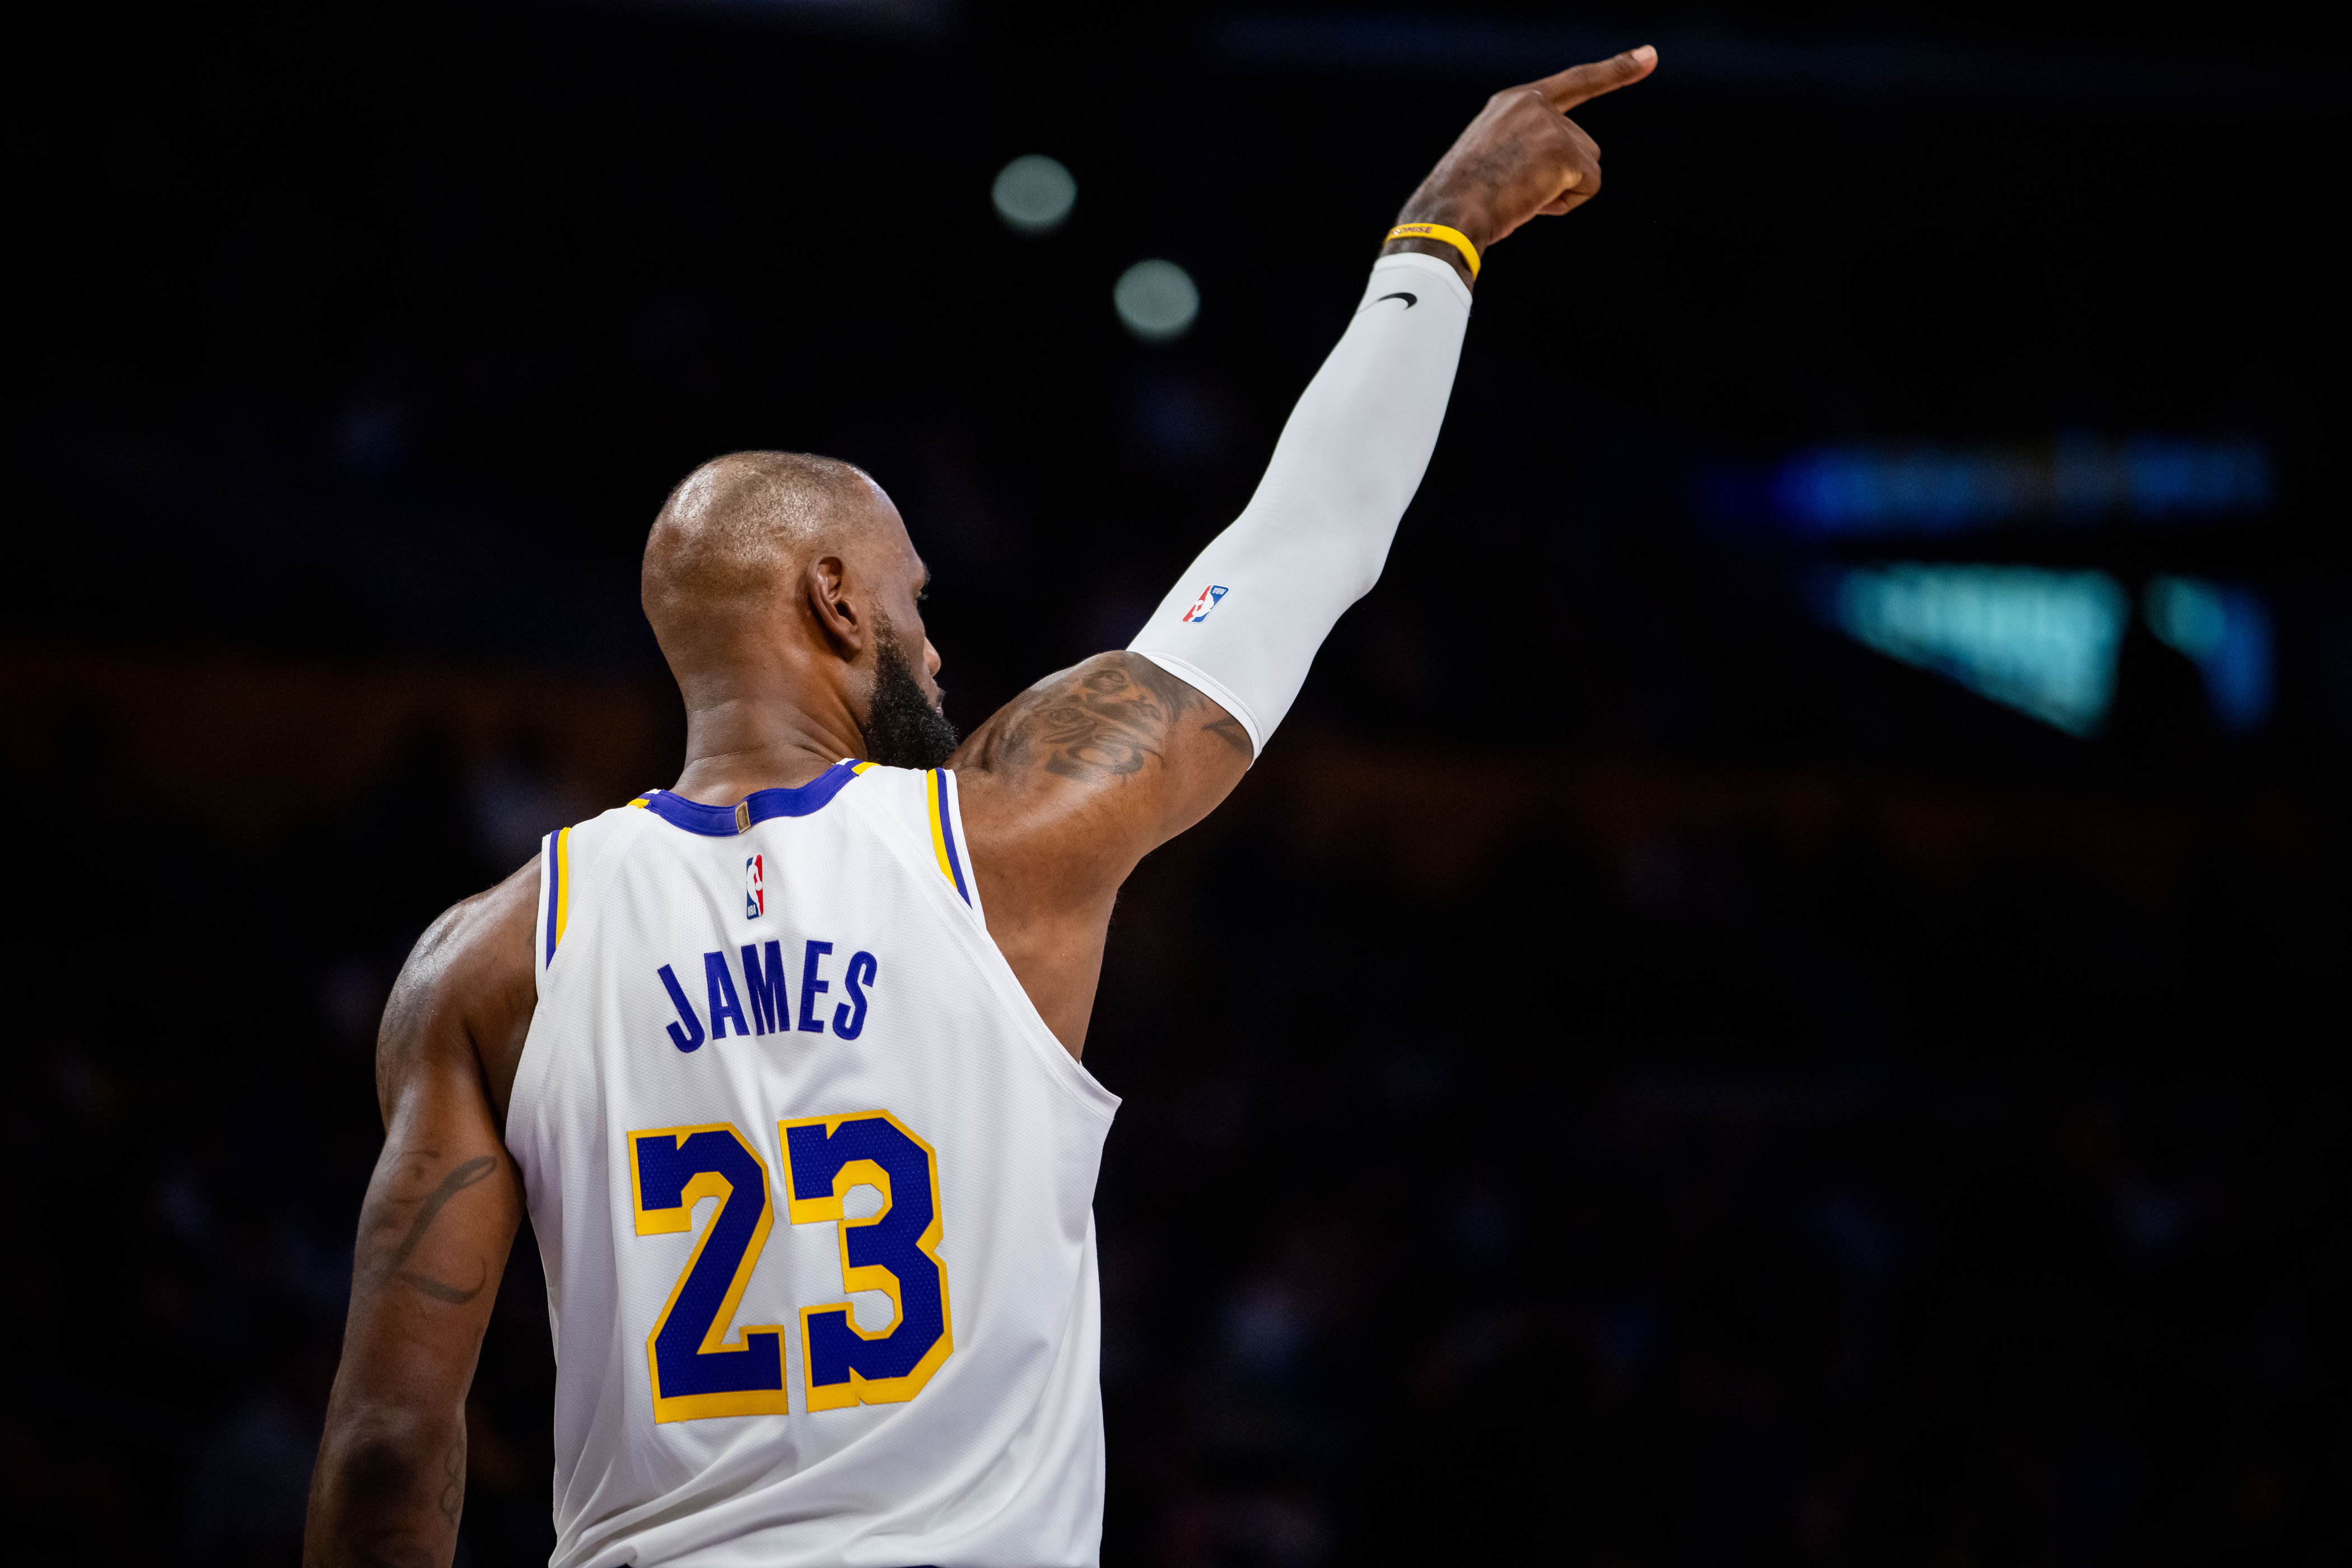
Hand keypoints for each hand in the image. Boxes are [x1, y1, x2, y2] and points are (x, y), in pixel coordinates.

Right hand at [1385, 45, 1656, 274]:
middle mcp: (1535, 104)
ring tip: (1520, 197)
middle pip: (1584, 144)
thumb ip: (1528, 147)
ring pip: (1588, 165)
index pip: (1576, 81)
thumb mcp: (1492, 157)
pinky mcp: (1564, 150)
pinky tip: (1533, 203)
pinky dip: (1567, 203)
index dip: (1616, 70)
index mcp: (1514, 102)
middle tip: (1517, 191)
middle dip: (1563, 175)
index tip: (1649, 56)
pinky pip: (1589, 186)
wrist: (1447, 213)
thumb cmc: (1461, 200)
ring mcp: (1551, 125)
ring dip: (1563, 191)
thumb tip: (1563, 172)